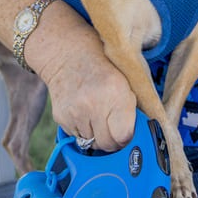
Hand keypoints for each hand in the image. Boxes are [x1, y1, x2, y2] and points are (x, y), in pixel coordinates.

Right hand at [30, 22, 137, 150]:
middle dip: (113, 140)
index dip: (127, 137)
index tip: (128, 133)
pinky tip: (84, 112)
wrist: (68, 54)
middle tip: (114, 127)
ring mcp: (75, 112)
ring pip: (91, 143)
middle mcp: (94, 104)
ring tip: (97, 114)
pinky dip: (83, 130)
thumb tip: (137, 136)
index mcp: (116, 92)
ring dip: (97, 135)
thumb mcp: (126, 81)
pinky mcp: (61, 117)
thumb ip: (131, 109)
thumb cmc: (103, 65)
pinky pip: (77, 137)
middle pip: (107, 144)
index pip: (124, 136)